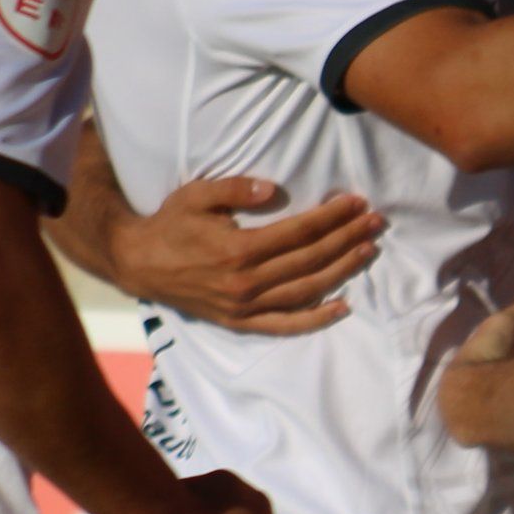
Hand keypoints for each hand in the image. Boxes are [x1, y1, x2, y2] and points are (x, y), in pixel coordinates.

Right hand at [110, 175, 382, 331]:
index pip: (299, 232)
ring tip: (368, 251)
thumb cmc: (170, 224)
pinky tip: (343, 305)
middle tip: (375, 222)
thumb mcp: (196, 195)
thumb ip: (235, 189)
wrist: (138, 263)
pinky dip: (316, 319)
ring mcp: (244, 306)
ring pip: (305, 291)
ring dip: (342, 271)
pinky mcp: (240, 322)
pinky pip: (285, 325)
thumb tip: (273, 189)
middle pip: (310, 260)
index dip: (331, 217)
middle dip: (347, 238)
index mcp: (238, 249)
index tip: (356, 202)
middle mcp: (246, 282)